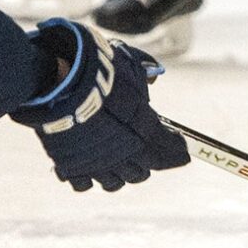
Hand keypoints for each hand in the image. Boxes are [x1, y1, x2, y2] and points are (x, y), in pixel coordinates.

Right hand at [14, 19, 190, 191]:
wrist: (63, 82)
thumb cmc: (100, 70)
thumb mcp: (130, 63)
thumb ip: (145, 70)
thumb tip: (154, 73)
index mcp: (145, 130)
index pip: (170, 149)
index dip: (178, 151)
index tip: (185, 153)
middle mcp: (125, 153)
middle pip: (141, 172)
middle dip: (146, 165)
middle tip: (146, 157)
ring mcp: (98, 164)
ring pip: (114, 183)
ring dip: (118, 176)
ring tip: (116, 167)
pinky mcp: (72, 167)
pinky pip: (83, 184)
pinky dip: (85, 179)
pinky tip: (86, 170)